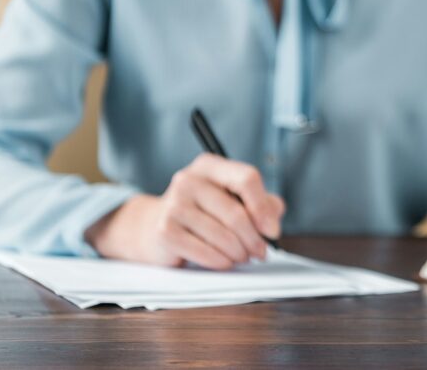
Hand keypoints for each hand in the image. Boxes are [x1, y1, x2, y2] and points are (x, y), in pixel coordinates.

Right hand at [85, 153, 285, 269]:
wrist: (152, 227)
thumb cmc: (203, 212)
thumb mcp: (231, 199)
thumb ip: (261, 203)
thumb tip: (273, 220)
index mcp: (209, 165)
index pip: (247, 178)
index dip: (264, 207)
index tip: (272, 230)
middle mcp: (189, 179)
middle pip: (237, 213)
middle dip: (254, 239)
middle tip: (261, 253)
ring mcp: (174, 204)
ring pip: (223, 235)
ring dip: (239, 253)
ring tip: (242, 257)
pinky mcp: (165, 231)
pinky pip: (205, 252)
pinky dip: (222, 261)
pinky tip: (225, 262)